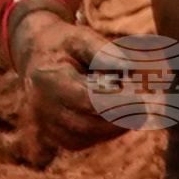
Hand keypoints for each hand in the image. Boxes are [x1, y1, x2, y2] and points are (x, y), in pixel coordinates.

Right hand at [11, 5, 135, 157]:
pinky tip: (115, 118)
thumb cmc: (64, 45)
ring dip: (113, 128)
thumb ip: (104, 51)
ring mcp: (44, 124)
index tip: (142, 99)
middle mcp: (42, 107)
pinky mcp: (51, 134)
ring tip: (131, 111)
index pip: (87, 100)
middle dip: (119, 120)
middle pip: (87, 125)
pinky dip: (102, 133)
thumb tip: (130, 68)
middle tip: (144, 111)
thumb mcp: (81, 37)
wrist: (34, 56)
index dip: (117, 104)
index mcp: (49, 80)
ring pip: (85, 137)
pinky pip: (80, 141)